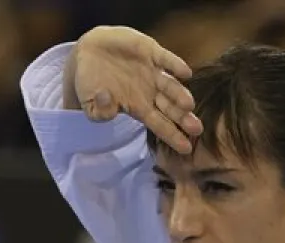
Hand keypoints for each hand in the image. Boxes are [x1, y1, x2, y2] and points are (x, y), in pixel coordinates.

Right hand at [69, 26, 203, 153]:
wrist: (89, 52)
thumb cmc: (91, 83)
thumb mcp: (88, 104)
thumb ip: (98, 112)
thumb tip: (109, 107)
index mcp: (139, 108)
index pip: (159, 125)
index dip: (172, 135)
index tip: (186, 148)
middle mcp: (150, 92)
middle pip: (171, 108)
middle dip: (183, 118)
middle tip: (196, 129)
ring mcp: (152, 72)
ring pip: (171, 85)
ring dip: (180, 94)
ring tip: (188, 105)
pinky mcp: (150, 51)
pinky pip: (165, 59)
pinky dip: (175, 65)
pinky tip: (185, 73)